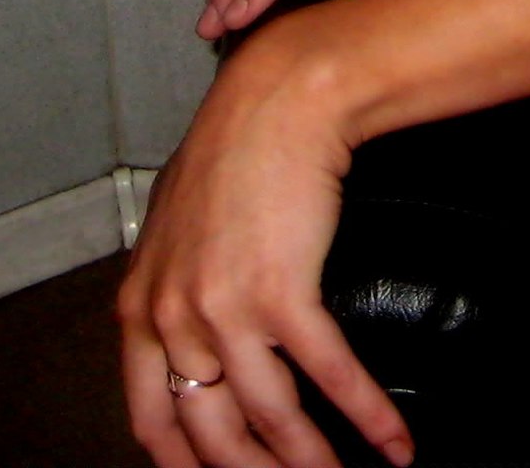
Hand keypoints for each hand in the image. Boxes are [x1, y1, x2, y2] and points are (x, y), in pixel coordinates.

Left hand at [119, 16, 413, 467]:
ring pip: (269, 417)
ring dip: (311, 461)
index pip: (153, 421)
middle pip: (211, 434)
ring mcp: (225, 308)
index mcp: (141, 307)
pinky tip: (389, 441)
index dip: (188, 466)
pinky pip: (326, 374)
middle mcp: (174, 317)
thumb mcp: (175, 228)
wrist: (277, 99)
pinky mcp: (283, 291)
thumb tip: (192, 342)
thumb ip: (172, 291)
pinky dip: (365, 415)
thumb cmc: (234, 150)